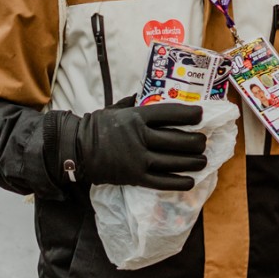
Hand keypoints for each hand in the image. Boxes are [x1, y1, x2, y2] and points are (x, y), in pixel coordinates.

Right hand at [60, 99, 206, 189]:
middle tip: (203, 142)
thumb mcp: (116, 109)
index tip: (201, 115)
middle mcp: (139, 137)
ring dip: (194, 162)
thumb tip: (150, 94)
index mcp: (136, 117)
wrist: (75, 149)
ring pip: (174, 162)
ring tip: (202, 160)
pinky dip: (179, 182)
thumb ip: (136, 103)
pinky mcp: (134, 177)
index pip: (171, 113)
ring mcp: (137, 159)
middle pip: (178, 140)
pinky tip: (191, 181)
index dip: (190, 114)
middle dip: (197, 142)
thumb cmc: (97, 126)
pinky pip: (162, 182)